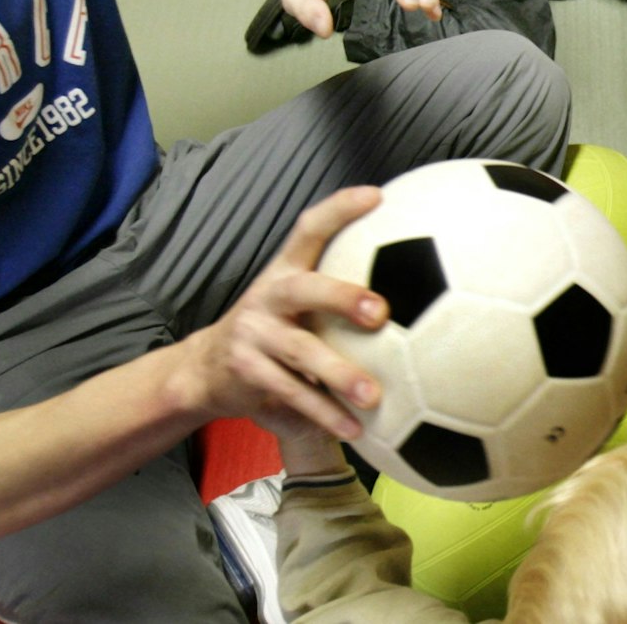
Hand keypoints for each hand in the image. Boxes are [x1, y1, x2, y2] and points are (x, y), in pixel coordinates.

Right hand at [181, 188, 391, 440]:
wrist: (206, 370)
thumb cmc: (276, 329)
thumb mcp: (297, 299)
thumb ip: (338, 287)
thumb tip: (420, 280)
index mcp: (286, 271)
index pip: (310, 228)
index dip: (340, 209)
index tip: (378, 197)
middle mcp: (269, 296)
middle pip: (304, 289)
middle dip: (342, 297)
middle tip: (380, 313)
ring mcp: (253, 334)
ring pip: (299, 352)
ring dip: (338, 374)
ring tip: (372, 396)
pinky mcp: (247, 372)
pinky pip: (291, 395)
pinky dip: (324, 414)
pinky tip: (354, 430)